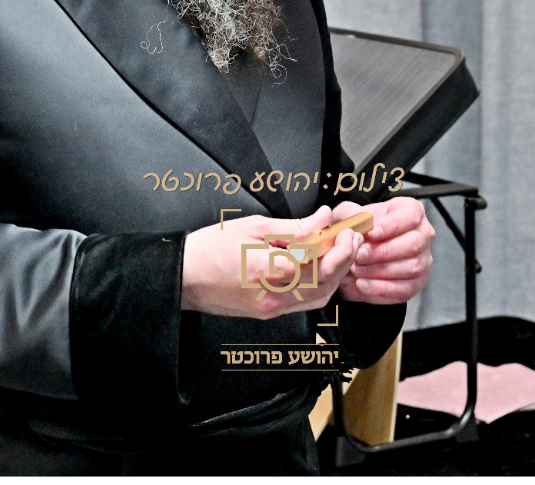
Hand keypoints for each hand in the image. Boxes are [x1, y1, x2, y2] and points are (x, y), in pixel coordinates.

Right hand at [181, 206, 363, 319]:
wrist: (184, 277)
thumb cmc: (210, 250)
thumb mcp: (254, 227)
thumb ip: (294, 227)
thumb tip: (321, 220)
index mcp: (271, 271)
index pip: (321, 260)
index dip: (339, 244)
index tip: (346, 228)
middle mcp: (276, 296)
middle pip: (326, 282)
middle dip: (344, 260)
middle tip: (350, 238)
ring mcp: (273, 309)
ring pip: (319, 297)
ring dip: (335, 275)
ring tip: (338, 251)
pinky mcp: (269, 314)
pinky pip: (304, 303)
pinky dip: (318, 286)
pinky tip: (319, 268)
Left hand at [332, 197, 434, 304]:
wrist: (358, 253)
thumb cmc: (359, 229)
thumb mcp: (349, 215)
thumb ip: (349, 212)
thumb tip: (358, 220)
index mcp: (411, 211)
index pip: (411, 216)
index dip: (391, 225)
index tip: (370, 233)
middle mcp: (423, 235)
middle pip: (413, 244)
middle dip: (383, 252)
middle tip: (359, 255)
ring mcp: (423, 260)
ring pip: (411, 267)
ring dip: (380, 271)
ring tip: (357, 270)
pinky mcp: (417, 283)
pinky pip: (404, 289)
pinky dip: (380, 288)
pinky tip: (362, 284)